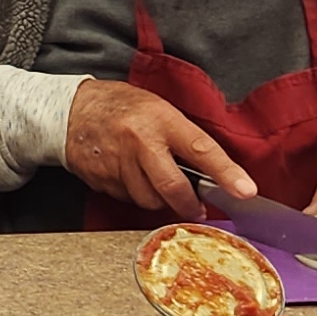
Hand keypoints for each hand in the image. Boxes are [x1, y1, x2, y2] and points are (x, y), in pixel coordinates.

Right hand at [65, 78, 246, 214]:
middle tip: (198, 208)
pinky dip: (137, 195)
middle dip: (189, 204)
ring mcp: (118, 164)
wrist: (70, 111)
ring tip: (156, 182)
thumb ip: (182, 137)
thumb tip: (211, 171)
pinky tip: (131, 178)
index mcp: (161, 120)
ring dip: (160, 199)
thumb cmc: (122, 106)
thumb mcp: (158, 109)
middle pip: (172, 187)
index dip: (226, 173)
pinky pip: (128, 199)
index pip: (201, 150)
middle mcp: (140, 143)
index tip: (246, 191)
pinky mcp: (102, 180)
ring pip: (150, 200)